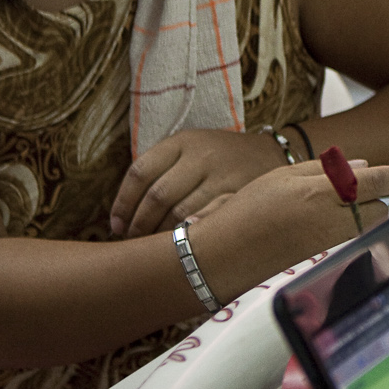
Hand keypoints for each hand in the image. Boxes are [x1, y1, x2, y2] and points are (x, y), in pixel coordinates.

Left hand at [110, 129, 286, 237]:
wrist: (272, 154)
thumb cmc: (219, 158)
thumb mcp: (190, 149)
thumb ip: (161, 171)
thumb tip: (124, 214)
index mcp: (182, 141)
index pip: (139, 172)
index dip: (123, 203)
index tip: (117, 225)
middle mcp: (201, 155)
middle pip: (157, 196)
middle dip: (140, 224)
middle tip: (134, 240)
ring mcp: (223, 175)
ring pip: (180, 213)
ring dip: (161, 235)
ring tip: (155, 246)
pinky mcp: (241, 194)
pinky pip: (206, 221)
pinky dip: (190, 236)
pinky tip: (184, 244)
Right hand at [191, 158, 388, 295]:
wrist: (224, 256)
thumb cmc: (247, 210)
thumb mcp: (282, 178)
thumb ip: (324, 170)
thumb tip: (362, 166)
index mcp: (321, 191)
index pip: (374, 182)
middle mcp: (332, 219)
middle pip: (378, 209)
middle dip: (375, 199)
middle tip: (355, 192)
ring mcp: (331, 242)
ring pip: (367, 227)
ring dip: (363, 217)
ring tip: (333, 210)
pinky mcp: (326, 259)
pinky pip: (352, 240)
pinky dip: (348, 231)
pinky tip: (324, 226)